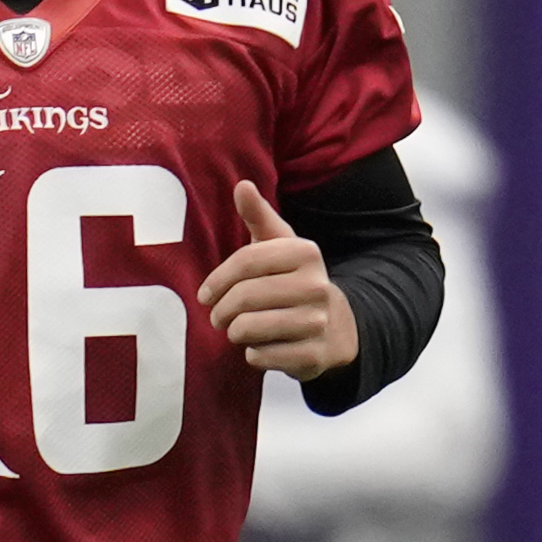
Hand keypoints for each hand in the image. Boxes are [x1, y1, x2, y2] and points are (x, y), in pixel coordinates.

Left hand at [199, 181, 358, 381]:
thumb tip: (242, 185)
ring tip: (239, 330)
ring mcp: (317, 322)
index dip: (217, 281)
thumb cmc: (293, 280)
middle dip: (221, 311)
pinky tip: (260, 348)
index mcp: (305, 252)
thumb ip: (258, 215)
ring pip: (248, 329)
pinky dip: (253, 355)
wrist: (336, 327)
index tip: (204, 295)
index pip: (245, 262)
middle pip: (244, 297)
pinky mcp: (314, 355)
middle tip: (218, 317)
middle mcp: (316, 285)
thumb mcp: (279, 246)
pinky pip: (261, 356)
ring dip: (235, 333)